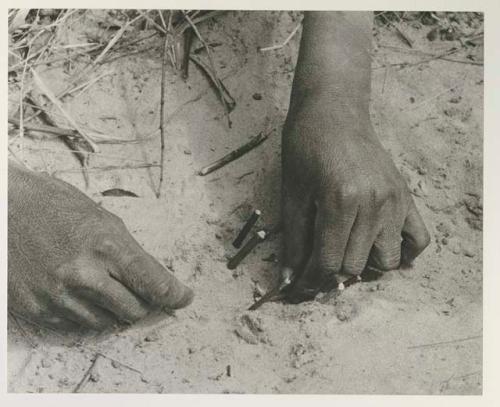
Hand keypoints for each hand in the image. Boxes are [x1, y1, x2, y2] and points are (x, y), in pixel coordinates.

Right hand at [8, 162, 192, 330]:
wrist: (5, 208)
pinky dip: (86, 312)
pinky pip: (76, 324)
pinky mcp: (37, 308)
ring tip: (105, 287)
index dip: (174, 294)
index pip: (153, 282)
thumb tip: (154, 280)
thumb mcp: (103, 221)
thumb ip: (130, 254)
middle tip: (143, 294)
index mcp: (105, 245)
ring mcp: (58, 294)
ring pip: (107, 322)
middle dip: (144, 303)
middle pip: (134, 309)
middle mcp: (83, 274)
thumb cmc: (56, 206)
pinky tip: (79, 292)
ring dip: (114, 309)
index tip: (183, 298)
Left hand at [281, 98, 429, 302]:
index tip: (297, 285)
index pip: (327, 262)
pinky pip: (418, 239)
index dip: (308, 280)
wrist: (334, 111)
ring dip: (363, 264)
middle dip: (330, 273)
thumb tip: (288, 279)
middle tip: (314, 263)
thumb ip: (293, 240)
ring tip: (344, 250)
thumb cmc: (305, 147)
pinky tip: (378, 245)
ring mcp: (394, 200)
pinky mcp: (405, 195)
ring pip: (386, 260)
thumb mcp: (292, 193)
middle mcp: (373, 204)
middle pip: (354, 266)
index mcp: (340, 201)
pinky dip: (402, 251)